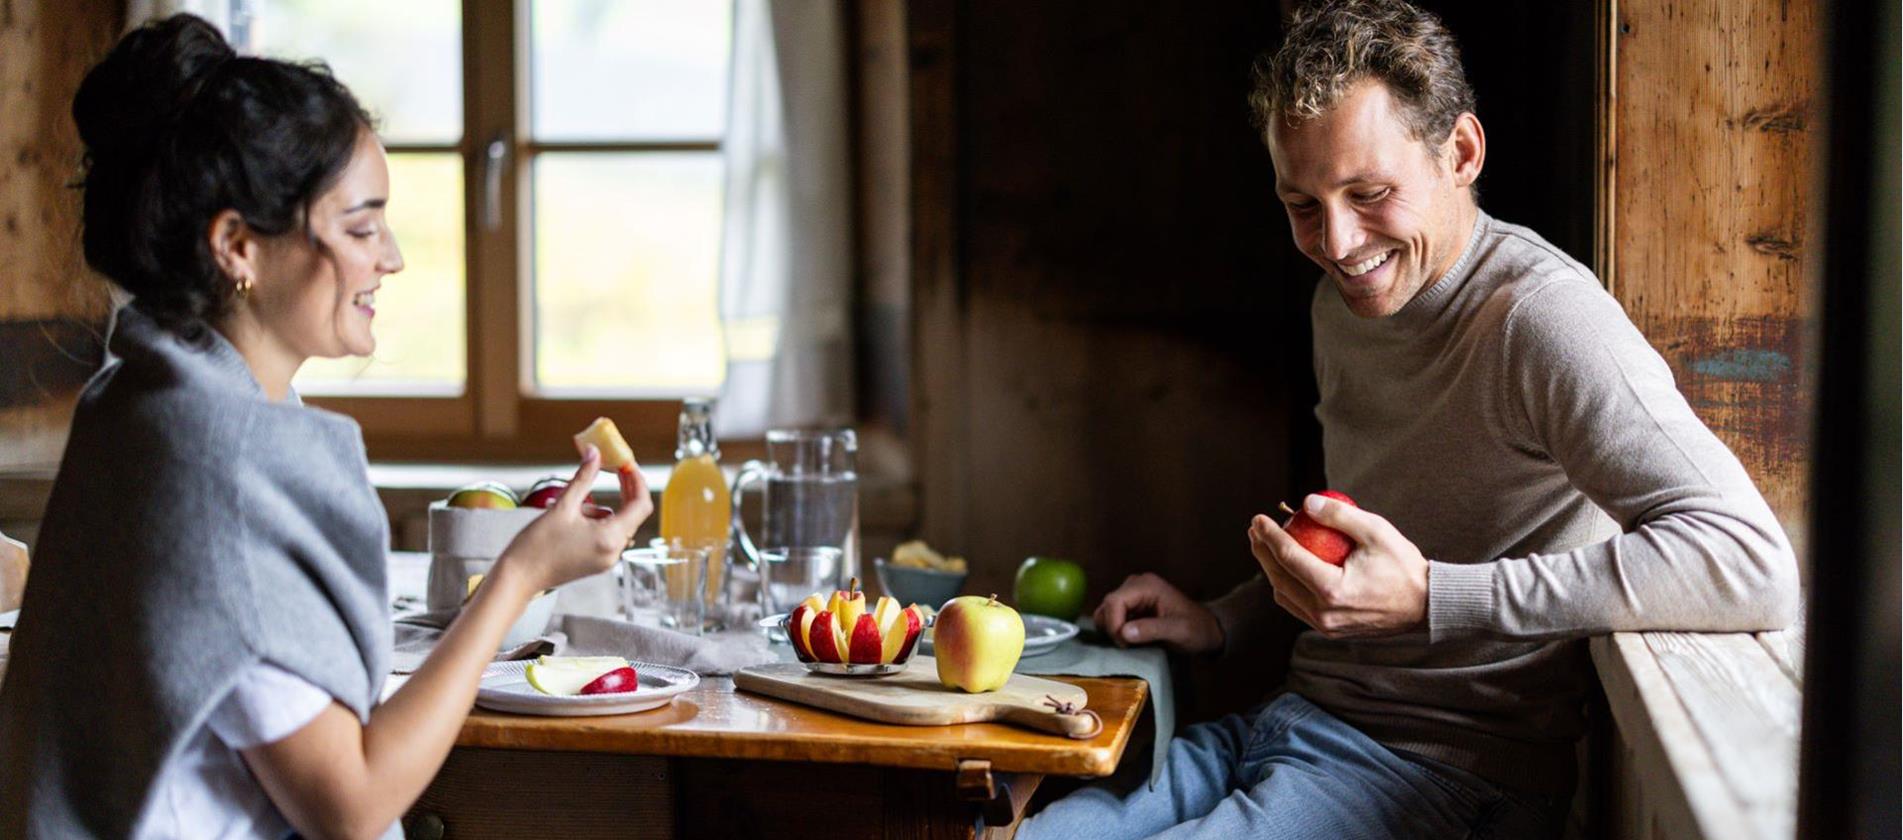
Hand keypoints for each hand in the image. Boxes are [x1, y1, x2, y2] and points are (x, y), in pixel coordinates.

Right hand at [493, 445, 653, 595]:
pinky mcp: (597, 563)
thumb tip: (594, 452)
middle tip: (613, 467)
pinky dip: (595, 521)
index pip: (641, 505)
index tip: (627, 464)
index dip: (637, 481)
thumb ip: (583, 478)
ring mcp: (607, 560)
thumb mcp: (563, 506)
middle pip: (632, 514)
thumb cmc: (537, 546)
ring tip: (569, 506)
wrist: (519, 579)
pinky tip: (570, 519)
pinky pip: (606, 535)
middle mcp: (614, 552)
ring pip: (616, 524)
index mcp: (610, 538)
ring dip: (600, 508)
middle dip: (624, 490)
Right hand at [1092, 573, 1224, 653]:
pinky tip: (1131, 639)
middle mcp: (1135, 584)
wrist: (1207, 629)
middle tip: (1128, 645)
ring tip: (1130, 642)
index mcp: (1146, 585)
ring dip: (1113, 629)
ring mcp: (1132, 594)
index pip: (1114, 601)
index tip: (1125, 644)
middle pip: (1107, 605)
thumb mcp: (1178, 631)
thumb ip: (1151, 630)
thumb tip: (1124, 632)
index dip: (1114, 624)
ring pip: (1106, 611)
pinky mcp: (1131, 604)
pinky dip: (1116, 630)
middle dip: (1113, 628)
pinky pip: (1112, 616)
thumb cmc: (1197, 629)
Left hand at [1248, 493, 1427, 638]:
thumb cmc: (1403, 565)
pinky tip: (1286, 567)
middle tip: (1255, 529)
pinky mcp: (1331, 630)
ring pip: (1285, 597)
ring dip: (1271, 571)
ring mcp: (1326, 626)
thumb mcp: (1376, 531)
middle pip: (1278, 579)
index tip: (1258, 518)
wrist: (1426, 604)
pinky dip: (1287, 586)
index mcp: (1332, 590)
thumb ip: (1339, 515)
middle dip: (1262, 552)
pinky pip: (1298, 607)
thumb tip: (1305, 502)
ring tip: (1265, 546)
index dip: (1269, 536)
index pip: (1288, 558)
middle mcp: (1324, 613)